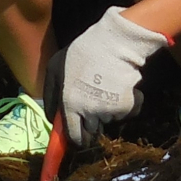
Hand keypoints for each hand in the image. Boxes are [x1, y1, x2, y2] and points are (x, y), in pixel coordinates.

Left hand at [43, 6, 169, 146]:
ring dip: (107, 110)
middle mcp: (90, 113)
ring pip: (109, 120)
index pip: (74, 137)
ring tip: (106, 86)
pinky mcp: (129, 106)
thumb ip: (51, 95)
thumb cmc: (82, 52)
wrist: (115, 42)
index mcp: (70, 105)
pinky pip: (128, 112)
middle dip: (91, 123)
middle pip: (92, 132)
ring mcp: (110, 111)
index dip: (76, 138)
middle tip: (93, 104)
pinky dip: (127, 104)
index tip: (79, 134)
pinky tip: (121, 87)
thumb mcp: (55, 68)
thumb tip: (52, 118)